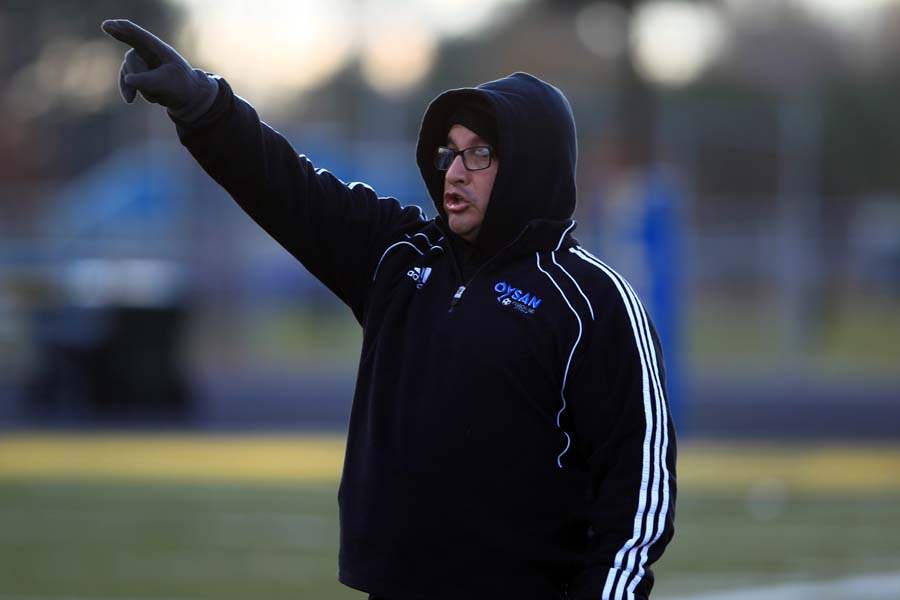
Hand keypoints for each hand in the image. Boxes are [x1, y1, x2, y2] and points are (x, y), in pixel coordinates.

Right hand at [101, 19, 217, 121]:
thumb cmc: (180, 86)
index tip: (106, 25)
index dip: (121, 28)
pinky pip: (125, 80)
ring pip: (128, 73)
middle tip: (158, 88)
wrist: (184, 96)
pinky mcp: (134, 73)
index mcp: (158, 48)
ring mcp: (138, 61)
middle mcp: (145, 51)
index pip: (137, 35)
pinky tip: (130, 100)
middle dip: (140, 76)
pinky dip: (128, 90)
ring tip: (158, 95)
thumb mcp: (168, 83)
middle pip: (131, 59)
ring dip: (142, 88)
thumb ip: (149, 80)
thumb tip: (128, 80)